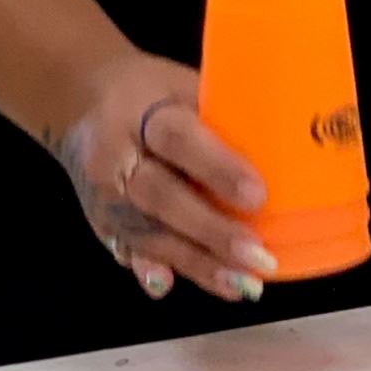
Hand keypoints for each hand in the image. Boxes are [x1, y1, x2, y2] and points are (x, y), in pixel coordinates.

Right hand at [46, 52, 271, 303]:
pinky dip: (150, 271)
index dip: (218, 169)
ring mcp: (104, 198)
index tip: (259, 196)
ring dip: (196, 263)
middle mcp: (115, 159)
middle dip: (212, 231)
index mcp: (140, 114)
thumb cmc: (150, 90)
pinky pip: (127, 250)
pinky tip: (172, 287)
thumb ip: (221, 114)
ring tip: (242, 283)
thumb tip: (290, 141)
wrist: (80, 102)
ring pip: (149, 234)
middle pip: (162, 199)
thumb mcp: (182, 84)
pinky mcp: (100, 223)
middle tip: (259, 255)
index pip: (180, 141)